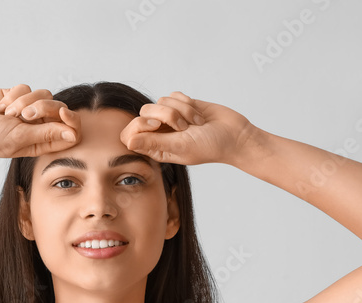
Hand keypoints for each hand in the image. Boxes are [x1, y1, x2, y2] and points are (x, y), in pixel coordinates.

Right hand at [0, 84, 80, 158]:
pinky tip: (0, 106)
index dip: (71, 120)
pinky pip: (26, 87)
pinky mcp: (16, 95)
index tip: (63, 113)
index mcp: (42, 142)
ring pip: (44, 94)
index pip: (70, 131)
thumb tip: (74, 134)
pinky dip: (12, 95)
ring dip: (24, 102)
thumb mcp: (19, 138)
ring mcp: (27, 109)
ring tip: (7, 114)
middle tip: (25, 115)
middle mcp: (38, 126)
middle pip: (59, 108)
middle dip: (44, 107)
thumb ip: (47, 134)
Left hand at [119, 91, 262, 166]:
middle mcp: (159, 132)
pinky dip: (187, 102)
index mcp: (155, 148)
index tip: (157, 126)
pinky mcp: (181, 104)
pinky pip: (174, 94)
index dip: (139, 125)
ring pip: (160, 101)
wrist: (234, 134)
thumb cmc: (209, 147)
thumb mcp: (180, 146)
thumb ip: (153, 143)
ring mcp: (170, 117)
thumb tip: (128, 142)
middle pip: (144, 112)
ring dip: (181, 110)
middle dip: (165, 115)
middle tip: (183, 127)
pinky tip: (198, 115)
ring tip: (195, 124)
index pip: (130, 134)